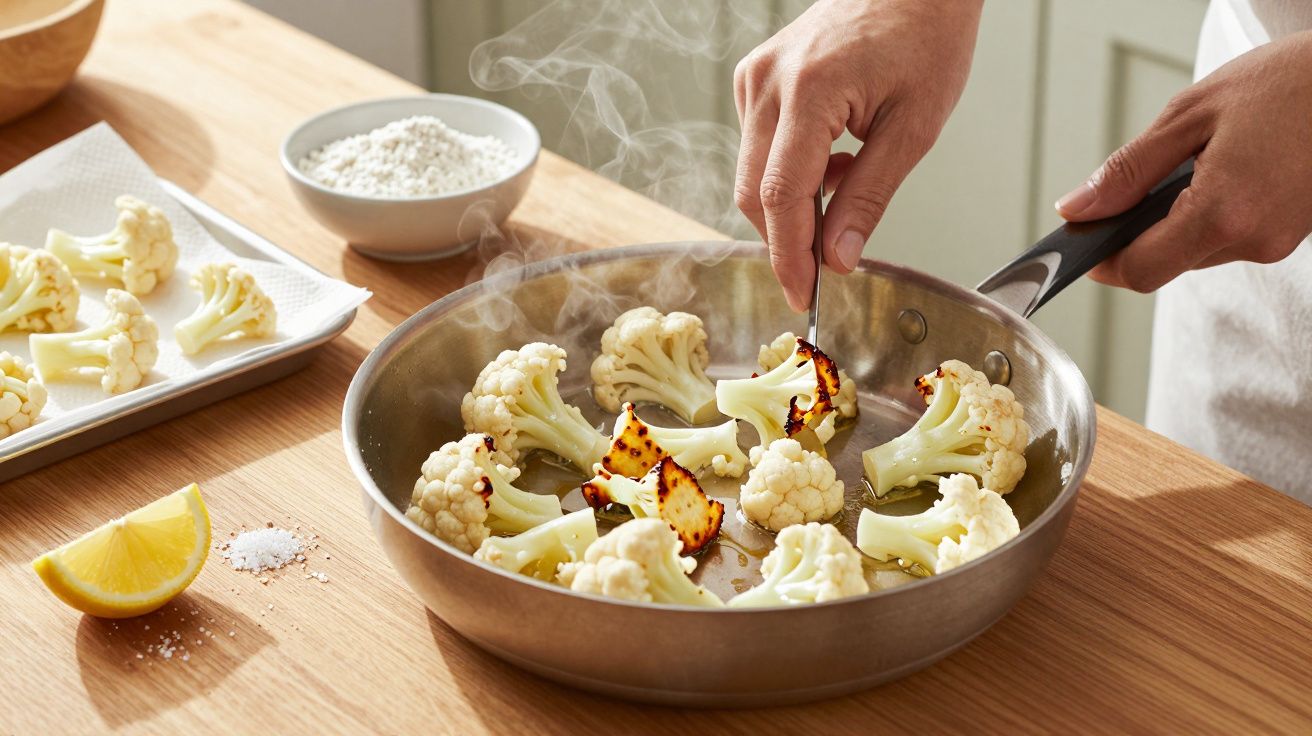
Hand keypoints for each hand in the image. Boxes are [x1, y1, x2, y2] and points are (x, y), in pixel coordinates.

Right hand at [734, 0, 982, 310]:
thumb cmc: (925, 35)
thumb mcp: (913, 127)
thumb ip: (869, 197)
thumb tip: (839, 259)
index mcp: (811, 91)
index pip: (780, 196)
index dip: (789, 255)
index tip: (803, 296)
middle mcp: (769, 82)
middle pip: (753, 192)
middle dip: (785, 239)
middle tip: (823, 269)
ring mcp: (756, 77)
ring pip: (751, 173)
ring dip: (791, 203)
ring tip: (848, 185)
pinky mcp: (755, 78)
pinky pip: (758, 147)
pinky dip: (789, 172)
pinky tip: (833, 160)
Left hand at [1056, 31, 1311, 291]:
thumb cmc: (1288, 82)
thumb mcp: (1190, 114)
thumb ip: (1128, 170)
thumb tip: (1079, 208)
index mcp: (1224, 213)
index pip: (1141, 270)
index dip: (1104, 260)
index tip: (1083, 242)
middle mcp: (1255, 239)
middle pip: (1168, 261)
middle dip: (1143, 229)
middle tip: (1144, 179)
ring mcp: (1279, 240)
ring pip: (1199, 249)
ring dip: (1182, 216)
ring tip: (1203, 160)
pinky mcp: (1293, 233)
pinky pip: (1233, 235)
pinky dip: (1215, 210)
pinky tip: (1229, 168)